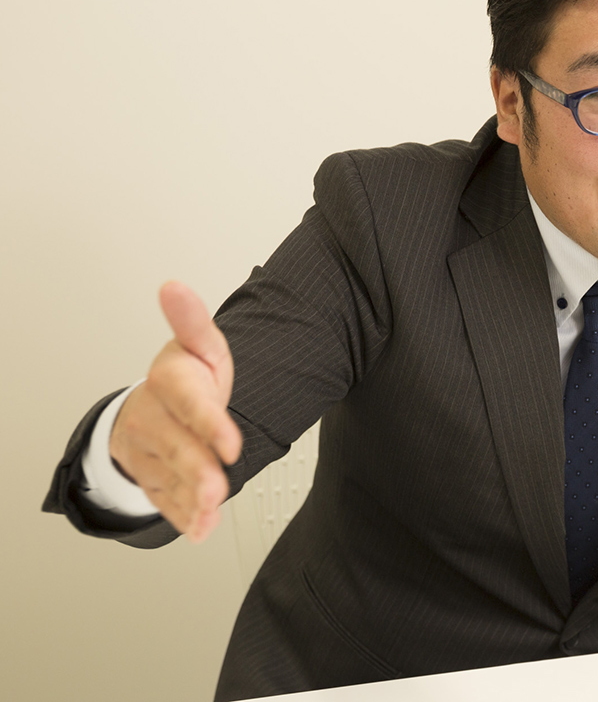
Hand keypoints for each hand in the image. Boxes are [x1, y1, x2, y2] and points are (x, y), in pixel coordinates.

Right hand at [109, 280, 239, 541]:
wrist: (155, 405)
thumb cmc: (189, 376)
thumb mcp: (200, 345)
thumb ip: (193, 322)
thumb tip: (174, 287)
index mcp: (170, 382)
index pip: (189, 403)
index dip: (209, 423)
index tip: (231, 443)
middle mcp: (152, 418)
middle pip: (178, 448)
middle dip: (199, 470)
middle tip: (220, 489)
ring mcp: (147, 451)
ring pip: (170, 478)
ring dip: (191, 499)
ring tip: (211, 514)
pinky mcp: (148, 476)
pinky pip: (164, 499)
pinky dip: (182, 516)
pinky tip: (199, 528)